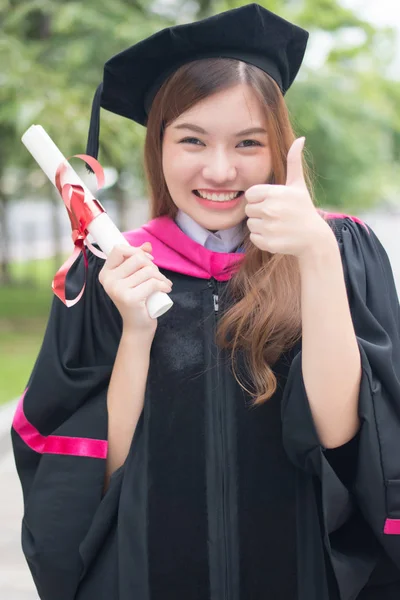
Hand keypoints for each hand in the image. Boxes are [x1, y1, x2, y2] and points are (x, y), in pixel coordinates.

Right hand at [98, 242, 172, 335]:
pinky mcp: (130, 298)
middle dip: (152, 266)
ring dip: (161, 277)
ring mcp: (117, 290)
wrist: (137, 326)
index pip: (119, 249)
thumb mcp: (134, 278)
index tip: (148, 261)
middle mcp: (108, 280)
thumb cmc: (137, 300)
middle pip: (137, 258)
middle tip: (157, 277)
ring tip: (163, 285)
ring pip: (148, 270)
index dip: (136, 251)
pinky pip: (153, 283)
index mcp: (106, 273)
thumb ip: (137, 259)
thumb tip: (147, 246)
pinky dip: (164, 285)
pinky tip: (166, 289)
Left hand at [244, 138, 332, 257]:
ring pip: (250, 224)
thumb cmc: (303, 209)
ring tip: (277, 225)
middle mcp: (271, 209)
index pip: (250, 194)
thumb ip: (294, 162)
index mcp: (275, 193)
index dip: (259, 198)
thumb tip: (300, 139)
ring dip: (260, 225)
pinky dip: (262, 238)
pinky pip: (254, 238)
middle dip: (259, 212)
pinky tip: (276, 235)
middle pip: (248, 209)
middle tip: (276, 215)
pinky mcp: (268, 243)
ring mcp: (269, 227)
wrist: (314, 238)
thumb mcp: (298, 185)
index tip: (272, 202)